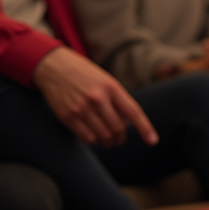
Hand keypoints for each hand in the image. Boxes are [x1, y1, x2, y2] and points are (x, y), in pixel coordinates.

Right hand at [32, 46, 157, 146]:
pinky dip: (95, 141)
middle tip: (120, 140)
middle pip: (118, 128)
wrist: (54, 67)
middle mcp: (98, 98)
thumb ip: (117, 100)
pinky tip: (95, 137)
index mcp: (111, 87)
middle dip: (121, 138)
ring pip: (104, 136)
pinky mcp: (68, 117)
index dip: (145, 128)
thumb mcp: (106, 81)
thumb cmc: (85, 75)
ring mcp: (82, 109)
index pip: (133, 112)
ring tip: (109, 140)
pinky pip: (87, 138)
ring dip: (109, 142)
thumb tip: (128, 124)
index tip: (153, 141)